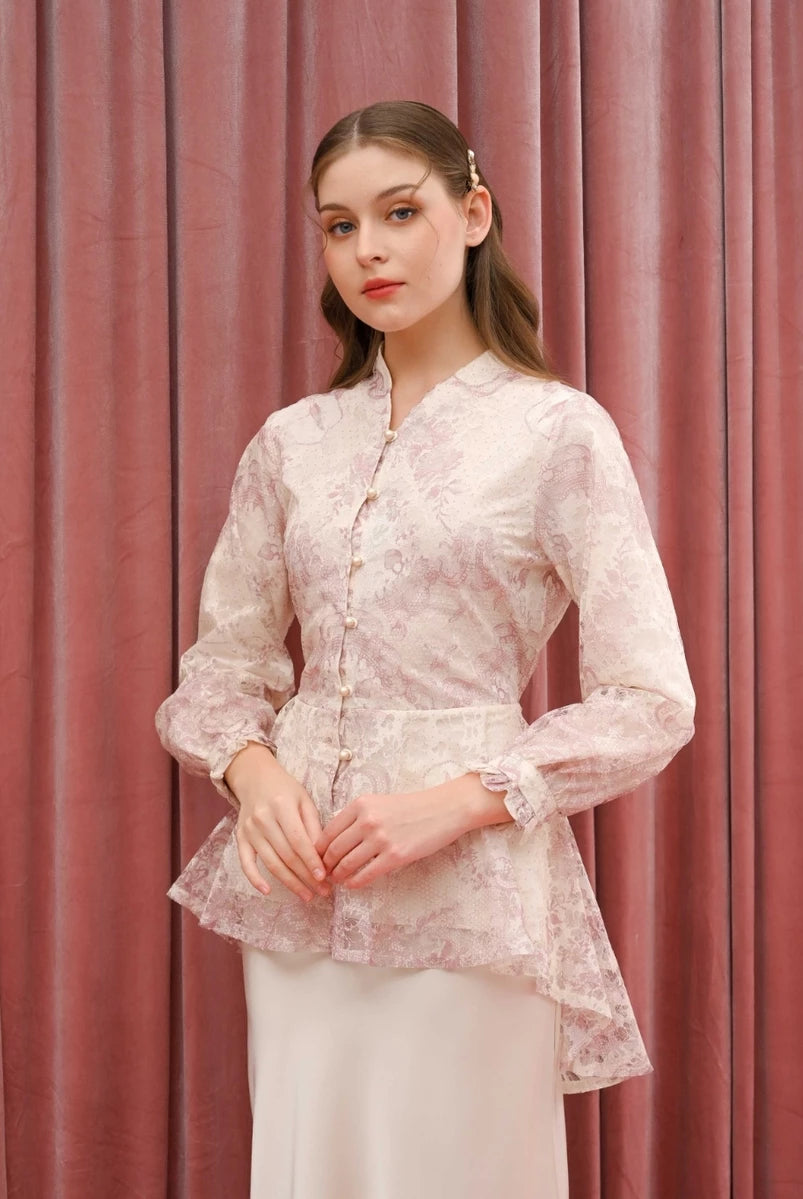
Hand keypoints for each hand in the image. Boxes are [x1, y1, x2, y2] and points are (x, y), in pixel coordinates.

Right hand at [225, 742, 332, 902]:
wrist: (255, 778)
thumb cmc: (285, 790)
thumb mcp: (304, 800)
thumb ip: (313, 826)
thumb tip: (323, 856)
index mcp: (282, 806)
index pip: (298, 840)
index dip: (311, 861)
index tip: (324, 877)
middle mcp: (263, 819)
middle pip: (286, 855)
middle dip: (306, 876)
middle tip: (322, 891)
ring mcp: (249, 830)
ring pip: (271, 862)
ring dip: (289, 883)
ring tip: (306, 895)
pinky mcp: (241, 838)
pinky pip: (246, 862)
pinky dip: (255, 878)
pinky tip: (267, 891)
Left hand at [313, 782, 470, 890]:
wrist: (444, 809)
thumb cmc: (412, 806)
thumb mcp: (379, 802)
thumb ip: (358, 816)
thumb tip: (336, 838)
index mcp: (360, 804)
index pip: (328, 831)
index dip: (319, 849)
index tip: (317, 858)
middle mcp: (367, 820)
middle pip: (334, 849)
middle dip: (325, 865)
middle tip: (324, 873)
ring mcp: (381, 839)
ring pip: (347, 864)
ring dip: (338, 875)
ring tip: (336, 880)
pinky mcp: (395, 856)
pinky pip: (366, 874)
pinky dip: (355, 882)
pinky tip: (352, 884)